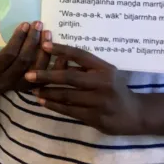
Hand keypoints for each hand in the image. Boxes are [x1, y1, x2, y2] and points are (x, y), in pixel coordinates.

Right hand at [0, 22, 51, 92]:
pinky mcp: (34, 88)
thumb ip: (6, 44)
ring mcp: (22, 86)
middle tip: (38, 25)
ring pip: (37, 68)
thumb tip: (25, 26)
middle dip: (32, 41)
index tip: (25, 24)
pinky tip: (61, 52)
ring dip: (44, 50)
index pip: (9, 54)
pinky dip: (56, 65)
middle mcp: (9, 80)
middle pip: (24, 60)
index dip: (18, 38)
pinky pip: (48, 77)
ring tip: (47, 33)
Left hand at [25, 43, 142, 135]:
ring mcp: (99, 102)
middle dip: (46, 75)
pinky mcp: (95, 118)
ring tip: (32, 89)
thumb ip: (85, 67)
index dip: (61, 49)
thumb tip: (58, 58)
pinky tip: (42, 102)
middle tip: (28, 74)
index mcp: (104, 69)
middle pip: (69, 77)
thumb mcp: (105, 73)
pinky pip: (69, 110)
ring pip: (66, 95)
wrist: (135, 114)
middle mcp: (103, 83)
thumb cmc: (115, 89)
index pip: (80, 55)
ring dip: (47, 92)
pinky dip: (54, 105)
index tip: (43, 45)